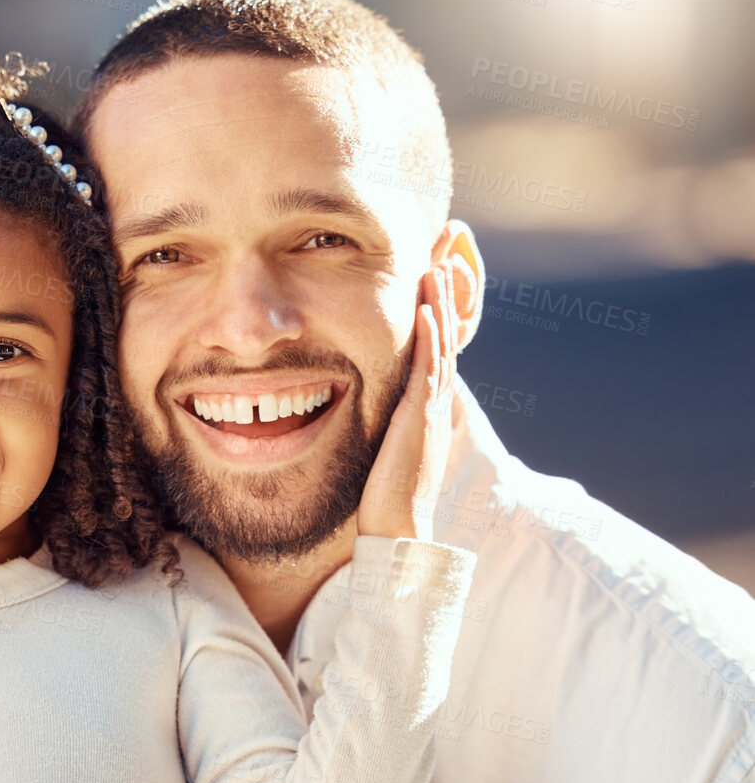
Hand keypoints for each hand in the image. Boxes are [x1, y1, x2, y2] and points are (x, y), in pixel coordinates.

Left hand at [357, 256, 469, 540]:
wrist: (393, 533)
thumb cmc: (377, 497)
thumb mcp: (373, 444)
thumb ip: (366, 417)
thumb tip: (336, 398)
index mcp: (418, 405)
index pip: (428, 343)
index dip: (432, 304)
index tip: (429, 267)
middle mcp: (429, 402)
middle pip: (442, 333)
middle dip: (444, 290)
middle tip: (447, 248)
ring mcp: (429, 411)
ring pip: (440, 344)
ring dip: (442, 302)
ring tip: (441, 261)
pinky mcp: (420, 422)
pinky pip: (429, 371)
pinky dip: (431, 338)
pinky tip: (428, 309)